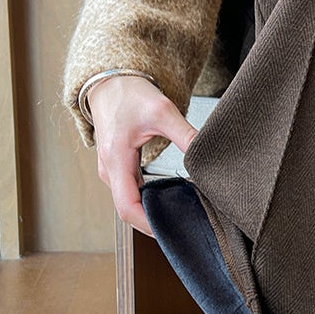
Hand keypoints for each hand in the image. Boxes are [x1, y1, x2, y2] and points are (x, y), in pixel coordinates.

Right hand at [88, 75, 197, 235]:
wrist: (110, 83)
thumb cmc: (130, 95)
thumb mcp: (162, 112)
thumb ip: (185, 135)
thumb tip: (204, 157)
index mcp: (116, 159)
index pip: (127, 207)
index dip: (148, 224)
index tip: (170, 231)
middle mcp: (109, 170)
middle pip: (128, 210)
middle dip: (153, 222)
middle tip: (185, 227)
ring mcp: (111, 171)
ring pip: (130, 203)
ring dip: (151, 212)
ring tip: (181, 216)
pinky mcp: (118, 169)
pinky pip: (131, 193)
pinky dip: (148, 201)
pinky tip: (169, 200)